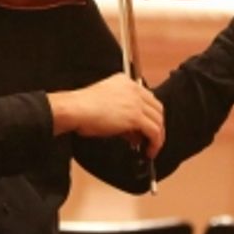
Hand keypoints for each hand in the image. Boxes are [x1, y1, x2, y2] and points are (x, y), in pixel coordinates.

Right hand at [49, 73, 164, 158]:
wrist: (75, 109)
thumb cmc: (82, 109)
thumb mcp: (106, 107)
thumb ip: (123, 115)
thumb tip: (134, 133)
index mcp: (125, 82)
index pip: (147, 98)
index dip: (149, 115)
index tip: (146, 128)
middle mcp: (133, 89)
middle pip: (157, 108)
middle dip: (156, 125)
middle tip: (151, 139)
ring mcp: (136, 102)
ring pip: (158, 120)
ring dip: (158, 136)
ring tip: (150, 148)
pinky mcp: (136, 116)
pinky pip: (154, 131)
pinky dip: (155, 143)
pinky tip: (149, 151)